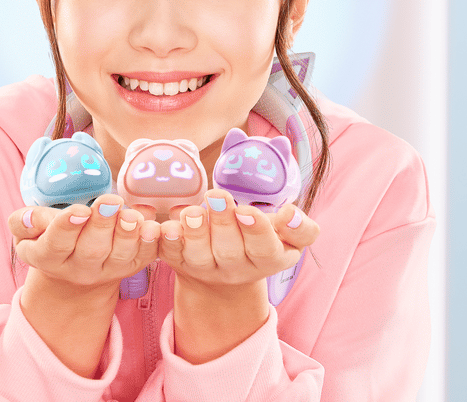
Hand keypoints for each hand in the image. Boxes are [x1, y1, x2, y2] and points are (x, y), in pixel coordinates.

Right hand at [8, 194, 160, 290]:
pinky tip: (153, 226)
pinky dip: (151, 243)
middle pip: (92, 250)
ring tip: (133, 215)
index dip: (67, 227)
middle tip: (111, 201)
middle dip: (103, 224)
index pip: (56, 244)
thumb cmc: (48, 237)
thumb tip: (30, 216)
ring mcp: (108, 270)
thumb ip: (24, 222)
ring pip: (120, 256)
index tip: (79, 210)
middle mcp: (79, 268)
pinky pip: (144, 257)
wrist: (74, 267)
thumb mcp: (27, 231)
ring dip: (129, 234)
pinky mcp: (131, 266)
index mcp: (49, 257)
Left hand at [158, 189, 318, 290]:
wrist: (228, 267)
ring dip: (195, 233)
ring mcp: (206, 269)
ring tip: (192, 212)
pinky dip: (167, 241)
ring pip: (199, 256)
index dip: (256, 231)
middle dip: (223, 223)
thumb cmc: (262, 240)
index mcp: (268, 260)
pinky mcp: (180, 263)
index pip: (264, 250)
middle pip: (229, 252)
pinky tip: (166, 226)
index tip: (247, 210)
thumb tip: (292, 213)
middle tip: (217, 196)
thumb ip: (300, 228)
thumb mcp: (289, 238)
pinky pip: (171, 255)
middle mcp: (236, 269)